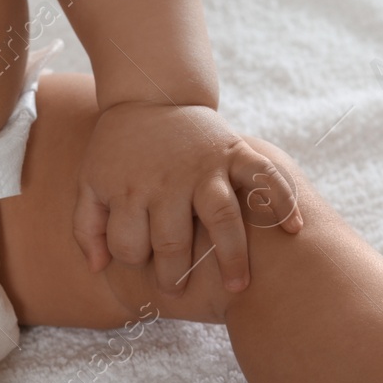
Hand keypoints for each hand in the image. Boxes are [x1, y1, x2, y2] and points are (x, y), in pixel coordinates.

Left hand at [73, 103, 303, 295]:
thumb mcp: (91, 182)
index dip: (135, 263)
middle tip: (179, 289)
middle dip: (175, 274)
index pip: (130, 246)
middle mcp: (167, 181)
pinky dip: (282, 200)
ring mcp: (203, 166)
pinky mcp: (233, 150)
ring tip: (238, 286)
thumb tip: (98, 269)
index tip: (145, 267)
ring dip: (232, 255)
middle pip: (172, 241)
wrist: (150, 93)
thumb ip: (88, 226)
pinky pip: (262, 176)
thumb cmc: (118, 149)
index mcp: (129, 190)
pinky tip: (294, 229)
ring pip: (220, 217)